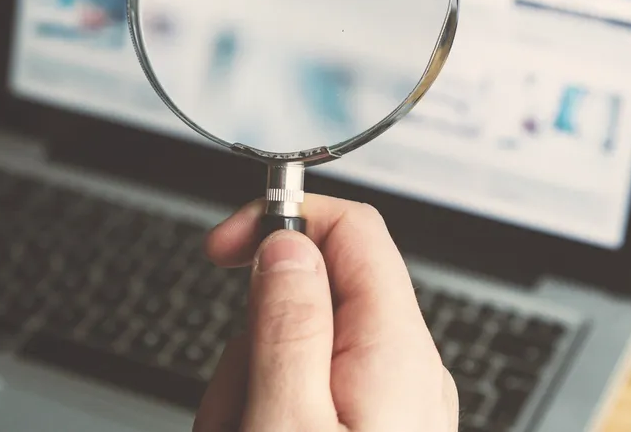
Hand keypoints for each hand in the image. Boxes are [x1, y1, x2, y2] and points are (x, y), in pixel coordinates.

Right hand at [194, 195, 458, 430]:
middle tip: (233, 408)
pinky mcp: (375, 429)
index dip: (283, 219)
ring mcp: (393, 406)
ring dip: (249, 389)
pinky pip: (308, 395)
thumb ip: (287, 325)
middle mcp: (407, 370)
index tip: (224, 247)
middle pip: (310, 297)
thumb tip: (286, 243)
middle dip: (250, 341)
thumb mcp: (287, 421)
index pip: (353, 228)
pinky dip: (268, 413)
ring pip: (298, 350)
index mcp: (396, 351)